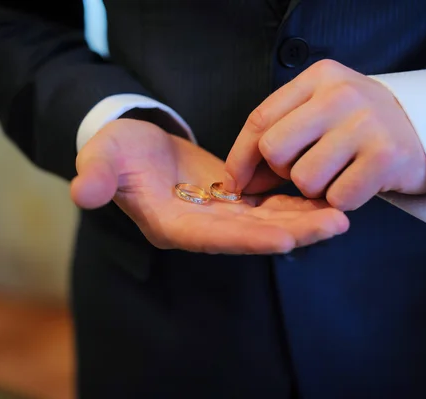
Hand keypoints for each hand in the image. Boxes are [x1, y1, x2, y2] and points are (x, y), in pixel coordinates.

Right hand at [70, 119, 348, 253]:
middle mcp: (199, 228)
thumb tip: (83, 192)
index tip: (286, 238)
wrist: (134, 146)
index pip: (211, 238)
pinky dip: (294, 205)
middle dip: (293, 232)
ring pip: (265, 223)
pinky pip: (267, 207)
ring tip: (343, 214)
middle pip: (250, 236)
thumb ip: (97, 176)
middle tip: (336, 224)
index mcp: (169, 224)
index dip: (248, 239)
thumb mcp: (101, 158)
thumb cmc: (116, 151)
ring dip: (303, 220)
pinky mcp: (231, 202)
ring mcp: (217, 217)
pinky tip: (325, 198)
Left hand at [223, 59, 425, 210]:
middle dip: (281, 172)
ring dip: (315, 189)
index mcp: (319, 78)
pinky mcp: (386, 157)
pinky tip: (357, 184)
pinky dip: (342, 200)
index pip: (260, 119)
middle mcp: (341, 94)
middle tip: (303, 171)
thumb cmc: (360, 126)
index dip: (241, 157)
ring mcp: (366, 124)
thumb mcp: (322, 111)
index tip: (236, 181)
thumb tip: (239, 179)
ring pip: (304, 178)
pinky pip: (338, 197)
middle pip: (275, 149)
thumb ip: (281, 133)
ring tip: (338, 174)